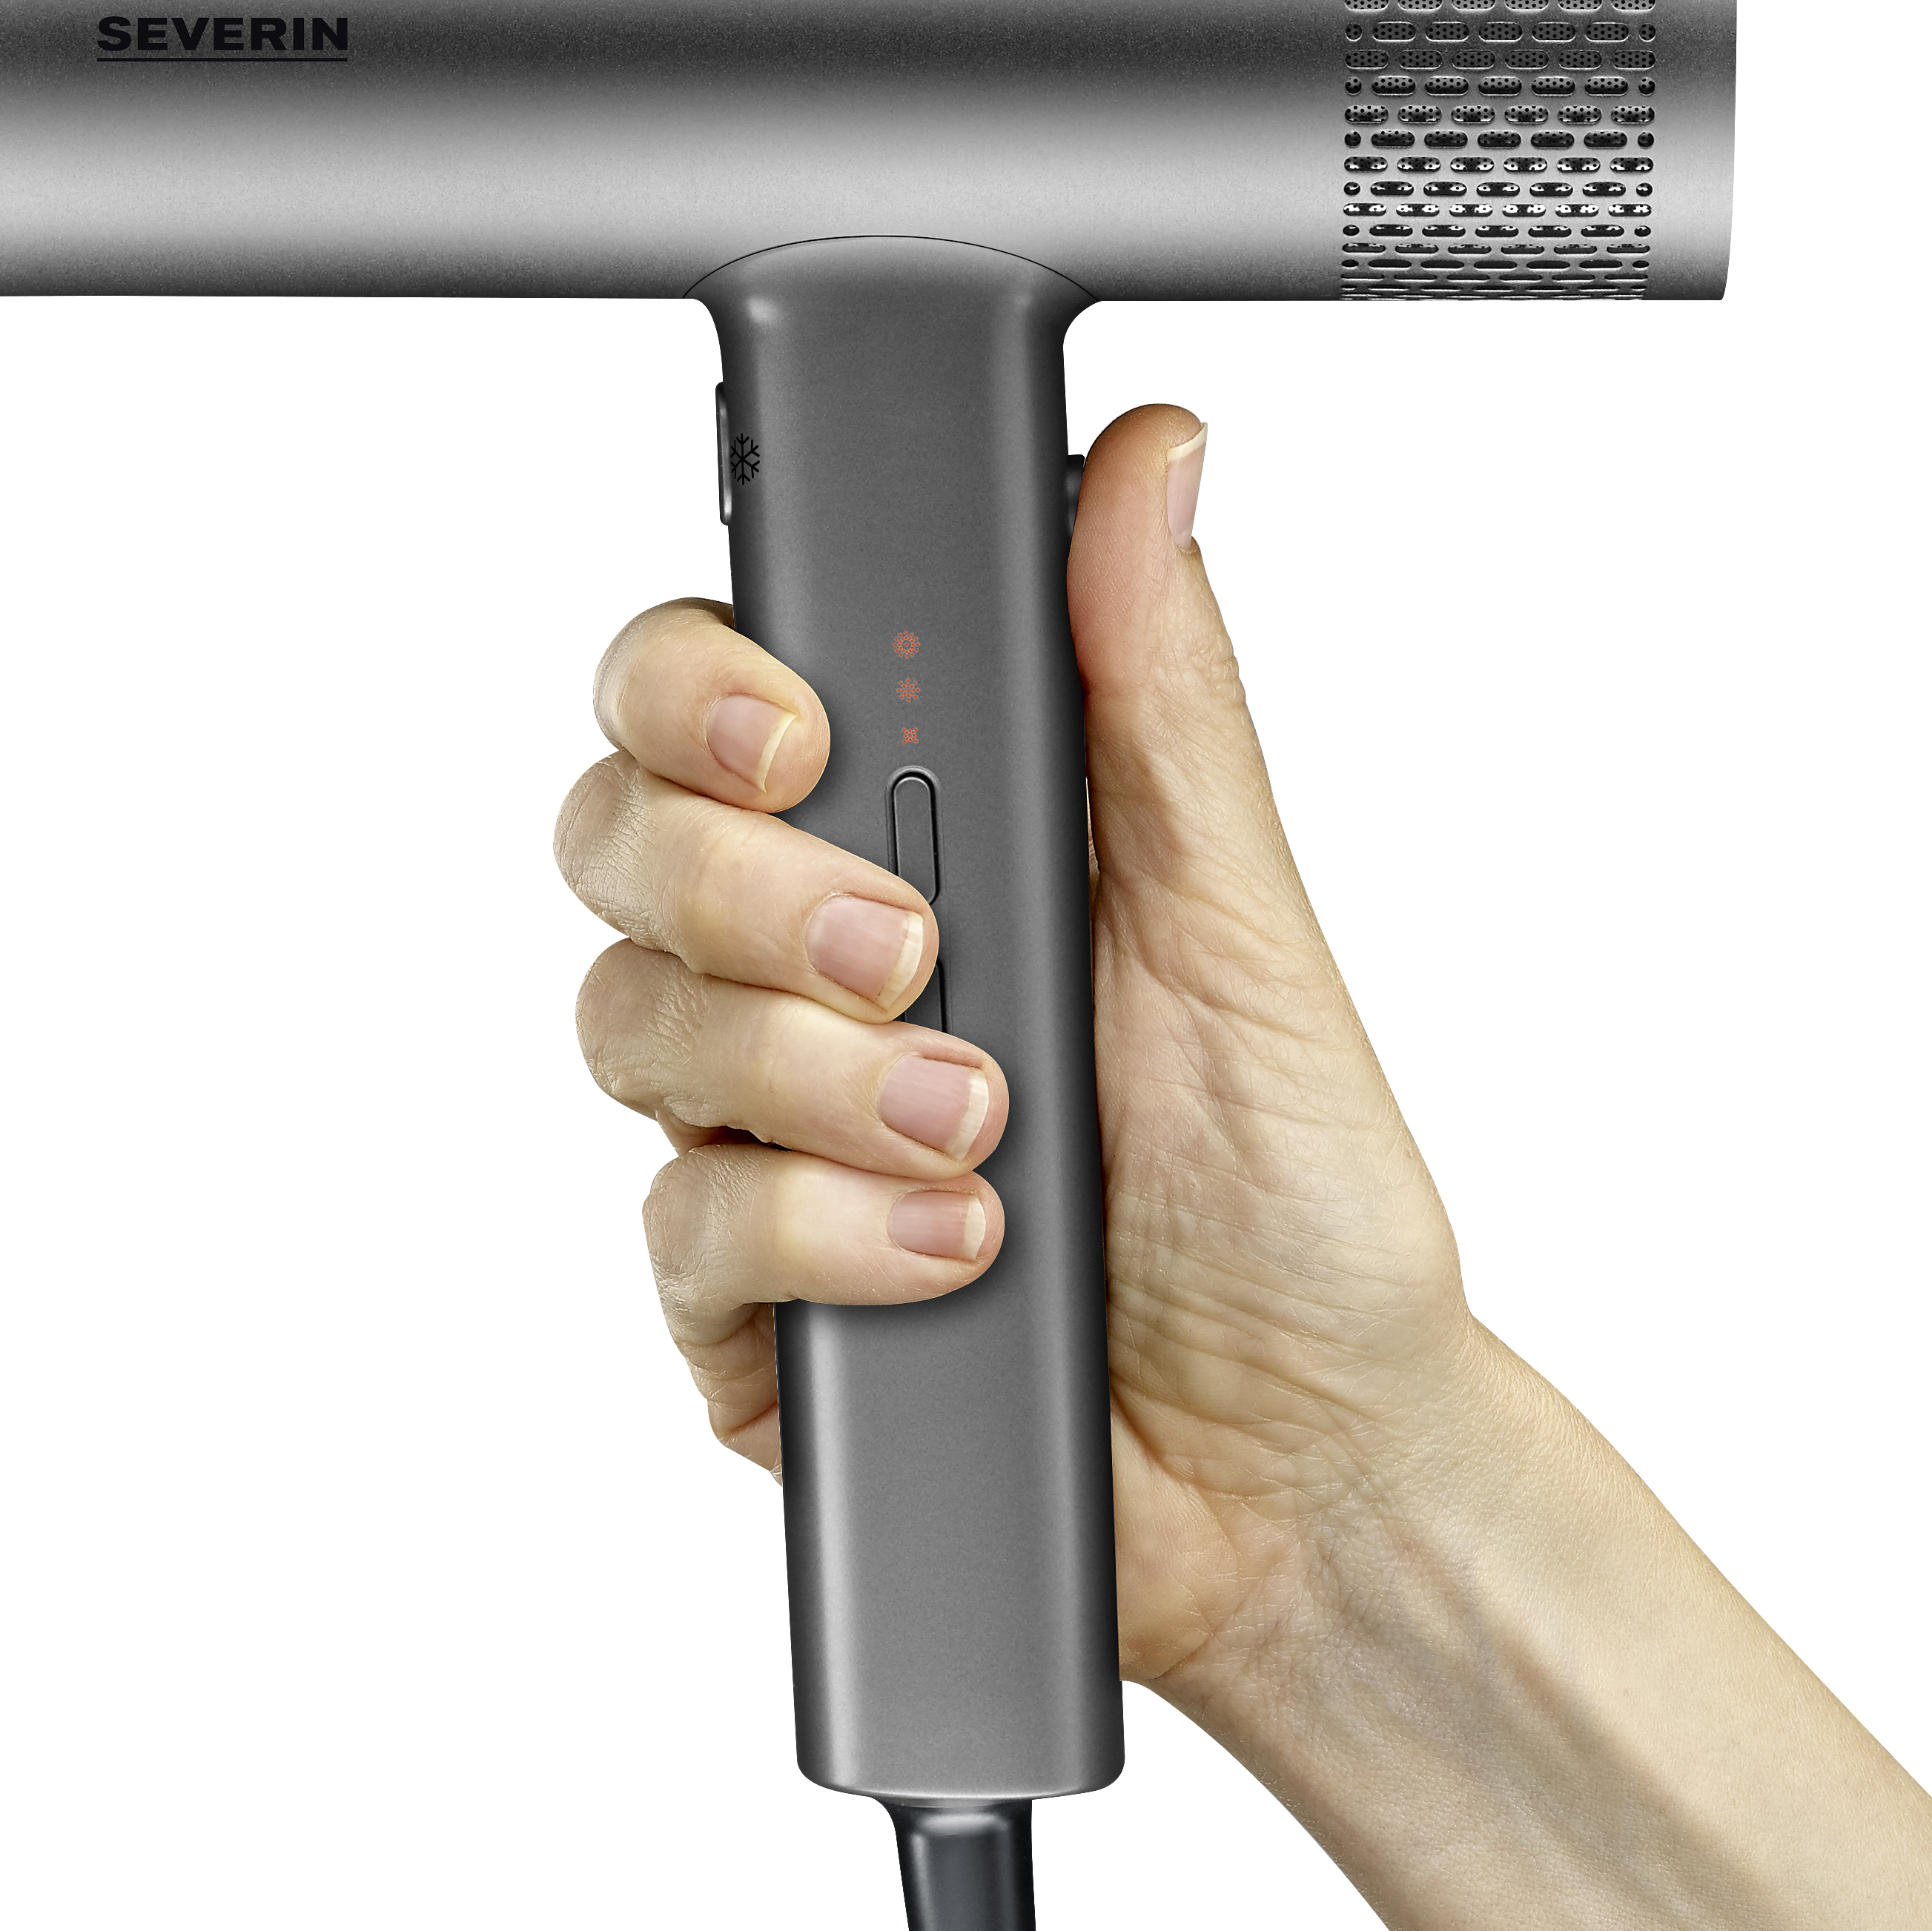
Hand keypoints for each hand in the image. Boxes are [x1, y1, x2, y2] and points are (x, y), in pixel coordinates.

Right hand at [552, 404, 1476, 1683]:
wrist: (1313, 1468)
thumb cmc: (1295, 1197)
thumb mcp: (1240, 927)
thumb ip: (1157, 695)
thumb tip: (1151, 462)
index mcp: (916, 846)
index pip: (704, 700)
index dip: (698, 688)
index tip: (801, 735)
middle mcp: (805, 976)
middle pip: (618, 844)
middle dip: (744, 885)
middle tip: (912, 950)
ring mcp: (757, 1137)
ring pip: (629, 1029)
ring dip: (811, 1072)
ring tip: (986, 1129)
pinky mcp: (739, 1306)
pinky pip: (681, 1228)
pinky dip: (820, 1231)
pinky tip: (959, 1250)